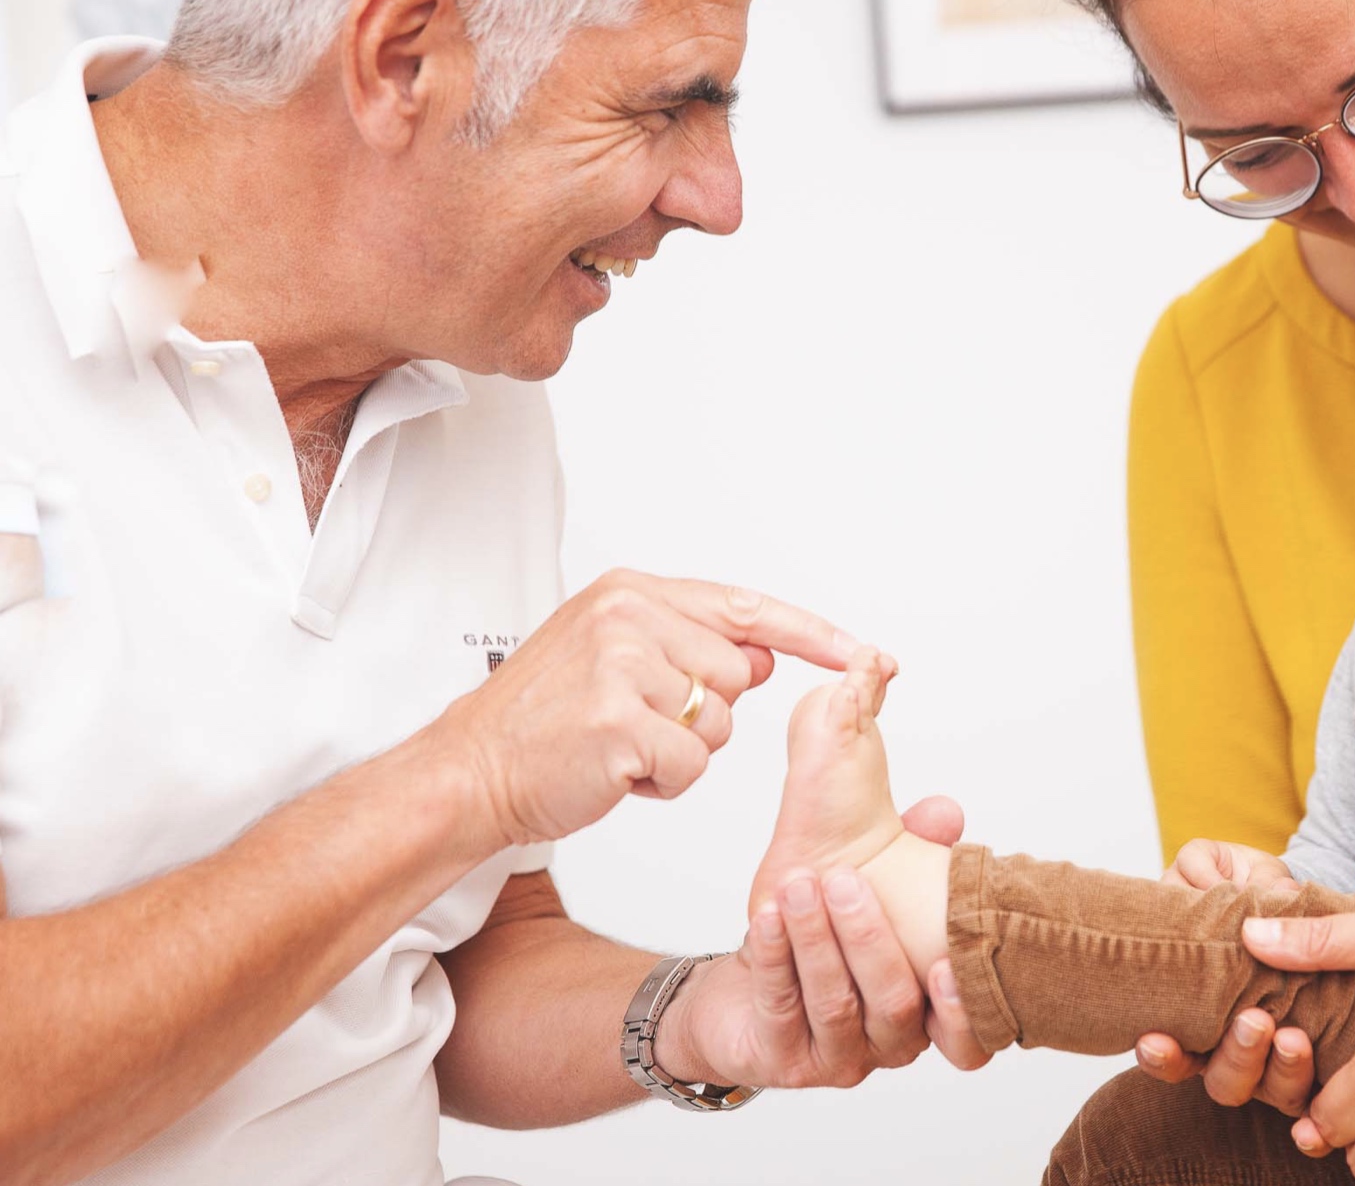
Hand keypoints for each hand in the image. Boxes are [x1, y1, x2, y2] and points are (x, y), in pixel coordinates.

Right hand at [427, 571, 855, 847]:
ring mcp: (622, 666)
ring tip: (619, 746)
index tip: (865, 653)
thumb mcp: (612, 656)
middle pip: (739, 676)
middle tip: (638, 725)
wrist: (469, 772)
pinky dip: (663, 784)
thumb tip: (762, 658)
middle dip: (704, 716)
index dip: (812, 635)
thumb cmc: (543, 722)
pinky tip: (613, 773)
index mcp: (632, 591)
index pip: (746, 608)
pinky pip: (692, 766)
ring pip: (719, 725)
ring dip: (682, 752)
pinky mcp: (619, 722)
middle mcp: (629, 616)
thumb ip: (688, 645)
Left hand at [668, 865, 986, 1088]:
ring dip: (816, 941)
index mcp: (927, 1013)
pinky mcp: (783, 1061)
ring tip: (798, 887)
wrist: (740, 992)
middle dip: (869, 939)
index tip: (944, 963)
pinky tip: (766, 918)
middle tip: (845, 881)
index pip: (966, 1040)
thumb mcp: (872, 887)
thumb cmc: (822, 940)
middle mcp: (890, 1045)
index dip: (962, 1012)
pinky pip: (781, 1008)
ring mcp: (837, 1058)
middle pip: (894, 1004)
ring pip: (836, 1005)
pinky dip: (774, 958)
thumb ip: (913, 849)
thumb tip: (945, 813)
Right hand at [1137, 838, 1306, 1104]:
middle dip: (1237, 1056)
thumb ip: (1204, 871)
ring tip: (1291, 1037)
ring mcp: (1279, 1054)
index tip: (1154, 1039)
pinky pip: (1313, 1086)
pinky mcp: (1321, 1056)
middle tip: (1254, 1022)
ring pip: (1270, 1089)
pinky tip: (1309, 1045)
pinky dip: (1308, 1073)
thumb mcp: (1218, 868)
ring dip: (1277, 1066)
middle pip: (1225, 1081)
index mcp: (1197, 1011)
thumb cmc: (1247, 882)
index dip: (1162, 1055)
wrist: (1306, 891)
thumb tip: (1215, 886)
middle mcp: (1235, 1044)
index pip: (1170, 1055)